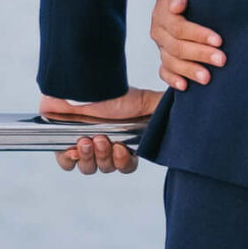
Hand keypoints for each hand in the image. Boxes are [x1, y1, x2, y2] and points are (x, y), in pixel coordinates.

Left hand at [42, 87, 157, 175]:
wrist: (82, 80)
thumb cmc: (112, 91)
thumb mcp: (143, 102)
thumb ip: (163, 110)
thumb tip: (185, 113)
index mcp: (123, 139)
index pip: (126, 164)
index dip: (124, 163)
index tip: (122, 150)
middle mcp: (104, 144)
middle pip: (107, 168)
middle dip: (106, 157)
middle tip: (103, 139)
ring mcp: (83, 144)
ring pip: (88, 168)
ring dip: (90, 158)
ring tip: (87, 140)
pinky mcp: (62, 141)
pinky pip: (66, 163)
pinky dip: (70, 159)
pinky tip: (74, 148)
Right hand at [149, 0, 225, 91]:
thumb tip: (176, 6)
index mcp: (163, 11)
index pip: (179, 28)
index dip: (199, 35)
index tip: (219, 40)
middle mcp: (159, 30)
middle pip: (177, 47)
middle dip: (200, 54)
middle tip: (221, 60)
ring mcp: (161, 45)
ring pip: (171, 62)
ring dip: (189, 70)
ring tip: (207, 78)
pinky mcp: (164, 57)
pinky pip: (163, 71)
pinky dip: (172, 79)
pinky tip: (185, 86)